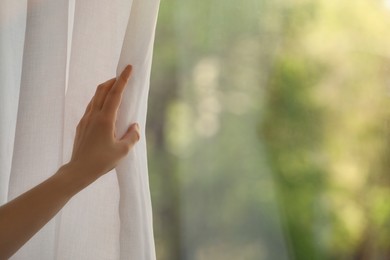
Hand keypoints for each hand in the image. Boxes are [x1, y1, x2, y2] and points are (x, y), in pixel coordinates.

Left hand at [67, 65, 139, 183]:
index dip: (123, 79)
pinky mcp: (81, 125)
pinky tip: (105, 108)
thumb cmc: (101, 162)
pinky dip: (100, 100)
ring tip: (115, 89)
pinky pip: (91, 106)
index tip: (128, 67)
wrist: (78, 171)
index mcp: (105, 119)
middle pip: (102, 90)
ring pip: (95, 97)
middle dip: (113, 80)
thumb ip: (132, 136)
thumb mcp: (123, 151)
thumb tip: (135, 126)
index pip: (115, 93)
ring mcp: (85, 119)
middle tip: (122, 76)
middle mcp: (94, 115)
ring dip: (105, 89)